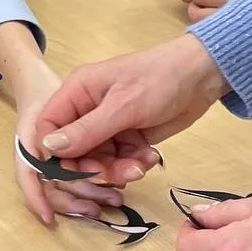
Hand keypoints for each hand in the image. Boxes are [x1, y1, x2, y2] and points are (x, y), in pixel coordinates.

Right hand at [34, 35, 229, 166]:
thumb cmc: (158, 79)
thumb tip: (49, 147)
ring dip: (117, 168)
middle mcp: (87, 109)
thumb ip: (86, 130)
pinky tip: (150, 157)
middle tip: (115, 173)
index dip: (55, 153)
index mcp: (77, 91)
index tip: (74, 170)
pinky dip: (133, 164)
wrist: (202, 77)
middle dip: (94, 166)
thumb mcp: (122, 106)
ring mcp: (108, 124)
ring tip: (141, 166)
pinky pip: (119, 160)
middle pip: (73, 150)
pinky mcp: (127, 136)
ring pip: (98, 159)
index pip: (49, 126)